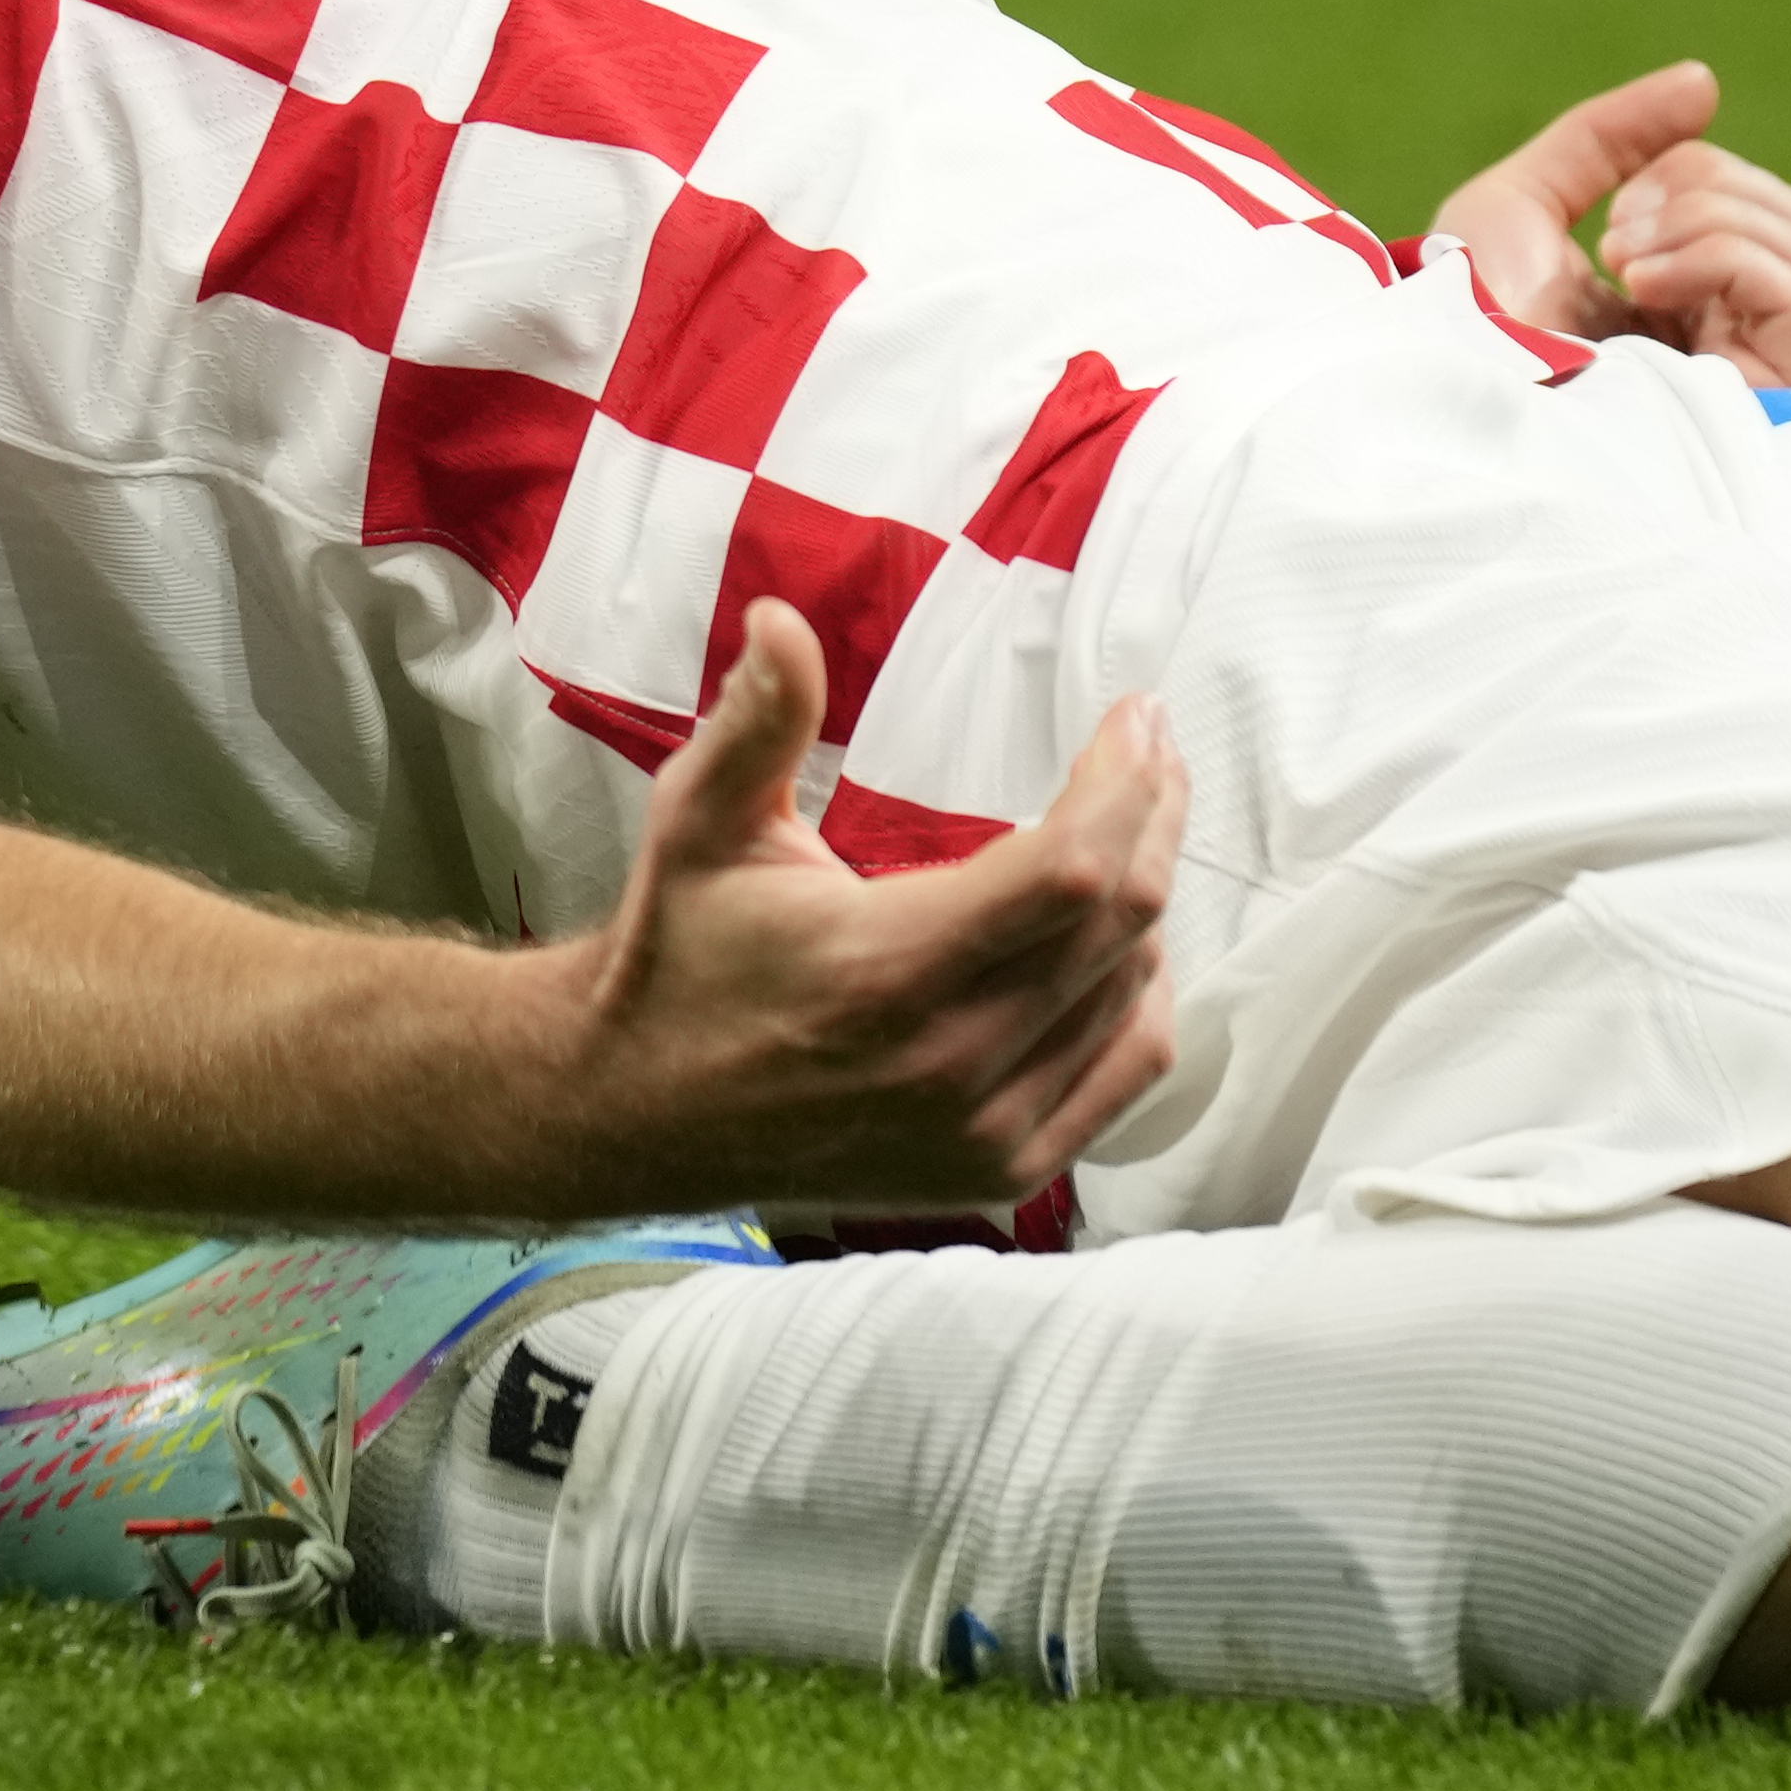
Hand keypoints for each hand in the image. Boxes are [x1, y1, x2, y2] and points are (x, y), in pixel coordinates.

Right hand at [549, 601, 1184, 1213]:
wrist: (638, 1106)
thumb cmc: (677, 953)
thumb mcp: (698, 821)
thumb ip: (756, 721)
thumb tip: (780, 621)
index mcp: (884, 969)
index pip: (1070, 872)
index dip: (1125, 784)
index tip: (1135, 719)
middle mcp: (946, 1062)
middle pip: (1120, 924)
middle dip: (1153, 816)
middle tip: (1148, 750)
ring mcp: (981, 1129)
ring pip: (1134, 993)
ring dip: (1145, 899)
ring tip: (1128, 826)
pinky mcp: (997, 1169)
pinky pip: (1125, 1073)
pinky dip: (1140, 995)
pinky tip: (1120, 944)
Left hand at [1427, 55, 1790, 389]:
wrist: (1446, 391)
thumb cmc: (1461, 313)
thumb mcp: (1520, 201)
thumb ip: (1607, 137)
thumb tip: (1703, 82)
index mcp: (1674, 308)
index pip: (1753, 204)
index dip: (1686, 171)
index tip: (1609, 218)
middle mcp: (1722, 345)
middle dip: (1701, 189)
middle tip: (1616, 238)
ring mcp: (1747, 375)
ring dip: (1706, 220)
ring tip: (1625, 266)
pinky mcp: (1763, 398)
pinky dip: (1718, 256)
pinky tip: (1643, 288)